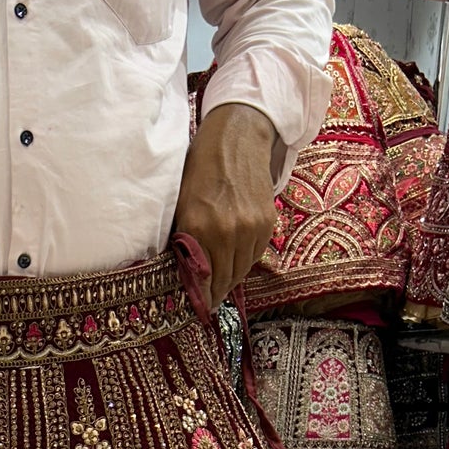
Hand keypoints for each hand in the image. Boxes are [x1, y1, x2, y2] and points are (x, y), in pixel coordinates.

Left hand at [173, 103, 281, 310]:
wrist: (237, 138)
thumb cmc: (200, 169)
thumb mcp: (181, 205)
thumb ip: (185, 240)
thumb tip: (187, 275)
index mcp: (200, 228)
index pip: (204, 281)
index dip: (202, 300)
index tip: (199, 310)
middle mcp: (228, 232)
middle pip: (225, 281)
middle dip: (216, 293)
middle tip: (209, 302)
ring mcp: (251, 228)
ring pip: (242, 271)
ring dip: (231, 279)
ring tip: (221, 283)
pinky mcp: (267, 223)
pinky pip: (255, 255)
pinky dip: (244, 261)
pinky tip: (235, 258)